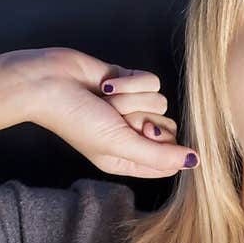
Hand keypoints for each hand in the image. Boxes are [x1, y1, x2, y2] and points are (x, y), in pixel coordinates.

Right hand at [13, 46, 198, 178]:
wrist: (48, 82)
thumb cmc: (76, 120)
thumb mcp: (119, 144)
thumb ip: (159, 155)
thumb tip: (196, 161)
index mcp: (127, 159)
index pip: (169, 161)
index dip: (166, 148)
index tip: (144, 134)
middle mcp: (131, 136)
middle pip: (168, 129)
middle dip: (145, 120)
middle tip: (120, 119)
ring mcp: (131, 108)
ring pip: (160, 102)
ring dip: (131, 98)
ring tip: (106, 100)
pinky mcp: (129, 82)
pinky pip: (151, 81)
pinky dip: (129, 81)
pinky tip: (107, 84)